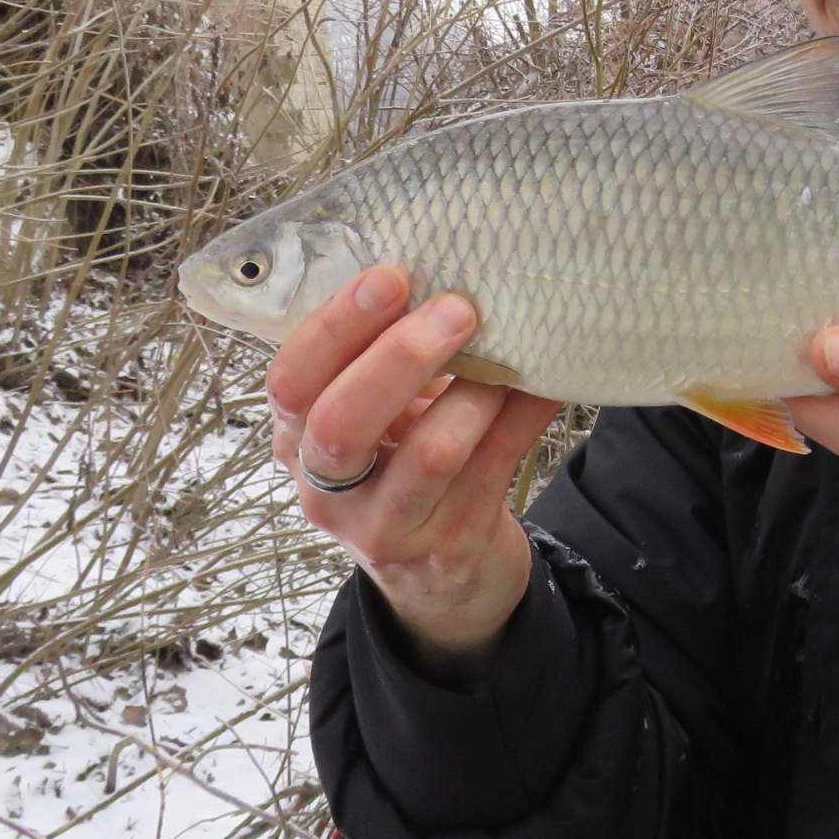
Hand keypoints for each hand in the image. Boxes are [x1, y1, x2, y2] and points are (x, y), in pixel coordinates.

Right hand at [266, 265, 561, 679]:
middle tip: (458, 308)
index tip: (391, 277)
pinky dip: (527, 413)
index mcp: (298, 442)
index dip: (335, 327)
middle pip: (341, 424)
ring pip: (430, 454)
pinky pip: (497, 464)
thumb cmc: (405, 463)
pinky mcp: (453, 541)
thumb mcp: (378, 417)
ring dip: (476, 390)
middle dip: (400, 357)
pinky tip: (550, 378)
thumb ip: (382, 358)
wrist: (446, 573)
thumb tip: (444, 264)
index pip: (289, 383)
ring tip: (508, 351)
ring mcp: (389, 527)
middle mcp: (329, 492)